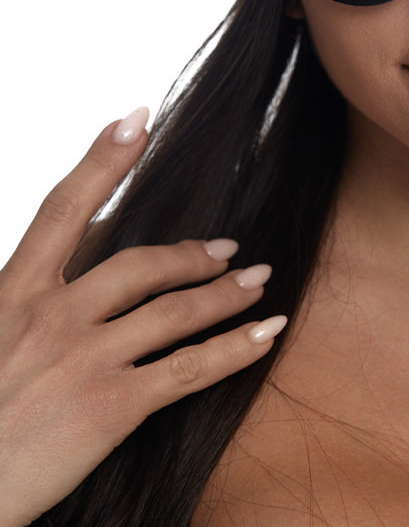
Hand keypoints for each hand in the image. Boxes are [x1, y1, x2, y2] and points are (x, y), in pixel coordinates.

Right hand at [0, 108, 285, 526]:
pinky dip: (236, 348)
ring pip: (175, 311)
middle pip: (138, 262)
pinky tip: (266, 334)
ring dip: (226, 292)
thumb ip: (31, 302)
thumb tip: (74, 275)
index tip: (135, 119)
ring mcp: (84, 360)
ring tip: (258, 281)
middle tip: (228, 247)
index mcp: (12, 294)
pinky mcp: (113, 407)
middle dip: (190, 253)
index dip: (101, 160)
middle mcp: (50, 317)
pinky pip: (190, 368)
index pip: (62, 210)